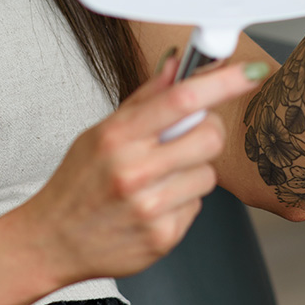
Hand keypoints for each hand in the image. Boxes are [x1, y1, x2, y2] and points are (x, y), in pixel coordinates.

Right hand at [19, 58, 265, 286]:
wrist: (54, 240)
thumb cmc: (78, 182)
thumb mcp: (100, 133)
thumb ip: (145, 99)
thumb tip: (176, 64)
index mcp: (117, 136)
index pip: (181, 99)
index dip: (223, 82)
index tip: (249, 71)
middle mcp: (134, 170)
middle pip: (209, 137)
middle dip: (207, 131)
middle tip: (188, 135)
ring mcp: (150, 207)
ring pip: (208, 175)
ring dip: (192, 171)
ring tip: (159, 178)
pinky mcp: (163, 237)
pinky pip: (197, 206)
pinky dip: (181, 201)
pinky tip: (154, 204)